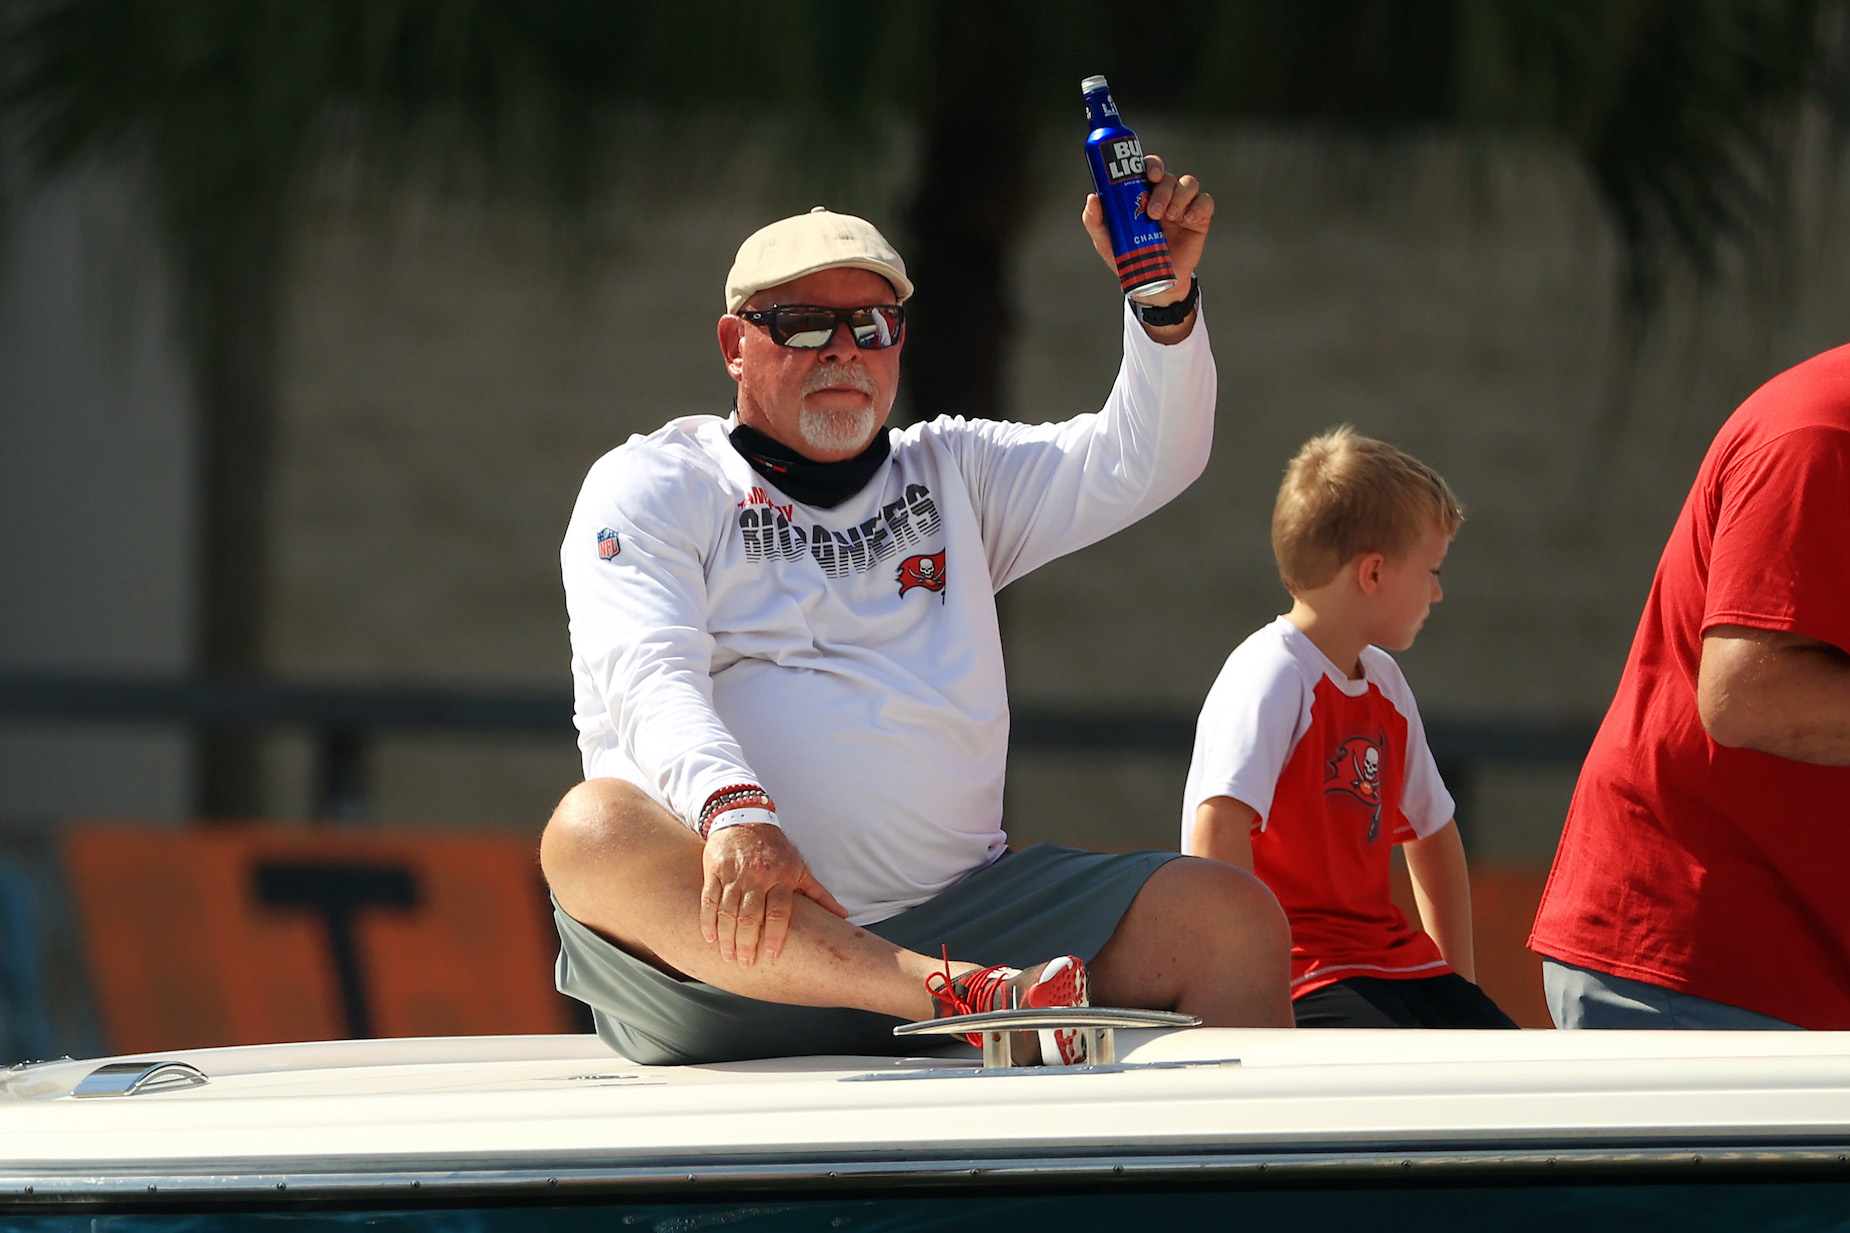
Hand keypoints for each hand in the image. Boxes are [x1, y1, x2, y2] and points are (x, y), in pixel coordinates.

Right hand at [700, 822, 848, 965]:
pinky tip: (709, 938)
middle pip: (750, 916)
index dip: (774, 936)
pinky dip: (708, 920)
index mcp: (781, 877)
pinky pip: (709, 899)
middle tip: (744, 964)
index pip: (778, 912)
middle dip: (747, 943)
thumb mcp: (800, 869)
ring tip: (728, 956)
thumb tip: (843, 915)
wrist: (744, 817)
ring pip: (728, 911)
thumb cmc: (776, 849)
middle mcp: (757, 876)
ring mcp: (734, 873)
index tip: (770, 957)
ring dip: (727, 937)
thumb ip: (819, 895)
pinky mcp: (714, 870)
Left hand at [1082, 153, 1212, 305]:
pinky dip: (1198, 207)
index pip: (1150, 168)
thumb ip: (1096, 221)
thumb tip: (1093, 198)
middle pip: (1168, 177)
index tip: (1149, 175)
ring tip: (1170, 218)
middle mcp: (1165, 195)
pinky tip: (1187, 220)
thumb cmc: (1130, 257)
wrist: (1153, 282)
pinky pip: (1205, 202)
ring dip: (1179, 197)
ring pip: (1188, 184)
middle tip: (1154, 211)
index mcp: (1143, 193)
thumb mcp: (1107, 242)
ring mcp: (1183, 205)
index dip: (1152, 165)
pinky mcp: (1199, 218)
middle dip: (1162, 190)